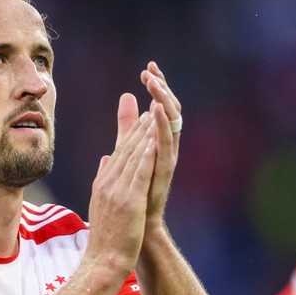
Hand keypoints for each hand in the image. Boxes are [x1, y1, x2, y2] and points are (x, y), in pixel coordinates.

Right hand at [86, 110, 157, 276]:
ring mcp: (117, 191)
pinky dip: (147, 156)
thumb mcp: (101, 203)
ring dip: (145, 134)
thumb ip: (104, 178)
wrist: (103, 261)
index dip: (131, 132)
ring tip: (156, 116)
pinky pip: (140, 174)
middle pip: (126, 149)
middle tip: (151, 106)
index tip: (142, 115)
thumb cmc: (105, 237)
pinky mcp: (129, 201)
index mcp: (102, 182)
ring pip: (134, 157)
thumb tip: (106, 158)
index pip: (119, 152)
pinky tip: (155, 141)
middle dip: (139, 126)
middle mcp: (108, 183)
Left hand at [115, 62, 181, 227]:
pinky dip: (161, 126)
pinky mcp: (164, 171)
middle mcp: (166, 149)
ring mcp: (167, 160)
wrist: (138, 226)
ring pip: (169, 125)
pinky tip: (154, 109)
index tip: (149, 67)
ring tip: (154, 84)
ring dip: (162, 102)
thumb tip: (126, 102)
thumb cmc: (134, 193)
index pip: (160, 109)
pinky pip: (165, 145)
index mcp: (158, 143)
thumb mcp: (127, 152)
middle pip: (169, 112)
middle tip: (151, 71)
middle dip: (161, 89)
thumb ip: (127, 128)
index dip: (157, 88)